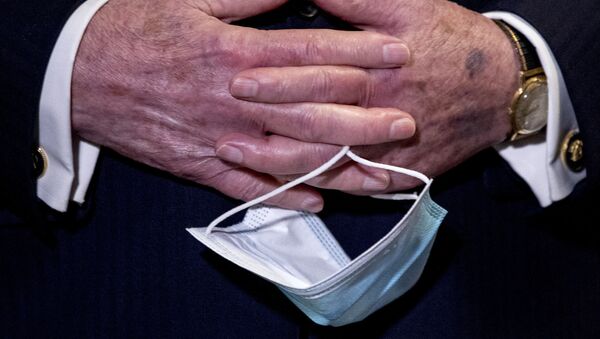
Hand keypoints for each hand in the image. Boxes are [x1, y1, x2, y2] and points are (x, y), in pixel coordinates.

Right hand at [71, 0, 416, 210]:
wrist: (77, 75)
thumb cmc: (134, 31)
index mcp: (235, 54)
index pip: (311, 55)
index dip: (358, 54)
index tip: (396, 57)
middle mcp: (235, 101)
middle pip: (312, 112)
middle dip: (363, 118)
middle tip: (405, 124)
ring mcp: (219, 138)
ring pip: (290, 157)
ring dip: (337, 167)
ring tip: (379, 176)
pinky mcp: (200, 164)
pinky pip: (248, 187)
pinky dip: (284, 197)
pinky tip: (319, 204)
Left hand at [215, 0, 520, 193]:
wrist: (502, 89)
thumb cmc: (453, 42)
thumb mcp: (408, 6)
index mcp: (378, 72)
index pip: (317, 80)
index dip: (275, 82)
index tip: (236, 83)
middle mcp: (378, 117)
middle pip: (313, 130)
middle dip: (265, 134)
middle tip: (223, 136)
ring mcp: (389, 151)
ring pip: (327, 165)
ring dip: (281, 167)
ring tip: (242, 163)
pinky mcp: (400, 173)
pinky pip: (354, 187)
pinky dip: (320, 188)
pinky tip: (289, 188)